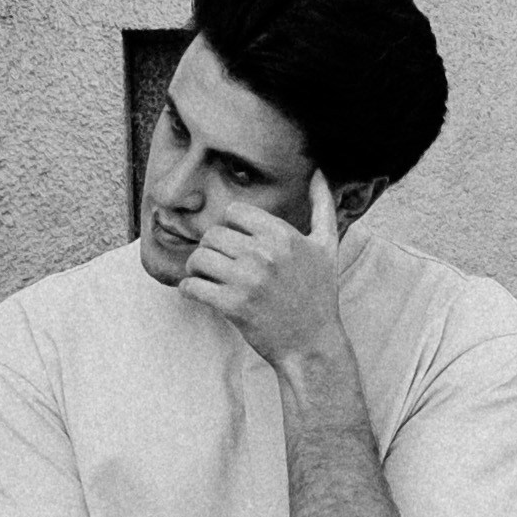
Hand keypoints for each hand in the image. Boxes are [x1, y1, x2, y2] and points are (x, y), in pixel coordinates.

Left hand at [172, 169, 349, 374]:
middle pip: (213, 234)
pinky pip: (192, 286)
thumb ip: (323, 205)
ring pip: (199, 257)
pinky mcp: (233, 306)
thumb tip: (318, 172)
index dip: (231, 226)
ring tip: (205, 276)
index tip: (235, 243)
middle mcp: (264, 254)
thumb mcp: (328, 246)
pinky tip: (197, 292)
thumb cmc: (320, 294)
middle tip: (216, 262)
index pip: (234, 212)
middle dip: (211, 248)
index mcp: (283, 235)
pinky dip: (188, 289)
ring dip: (196, 268)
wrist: (313, 345)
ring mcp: (247, 280)